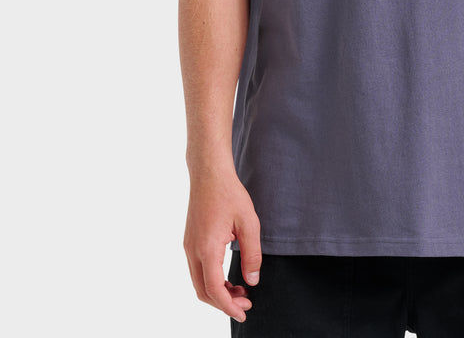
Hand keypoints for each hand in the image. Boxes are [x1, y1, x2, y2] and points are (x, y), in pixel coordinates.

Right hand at [183, 167, 261, 322]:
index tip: (244, 312)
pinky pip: (197, 270)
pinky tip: (229, 276)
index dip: (229, 306)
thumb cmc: (229, 193)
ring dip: (218, 292)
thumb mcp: (249, 223)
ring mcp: (188, 246)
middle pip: (204, 291)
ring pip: (199, 282)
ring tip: (241, 290)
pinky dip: (212, 280)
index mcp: (207, 248)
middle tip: (246, 303)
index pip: (214, 290)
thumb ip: (252, 254)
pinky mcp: (189, 241)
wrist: (209, 173)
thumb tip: (252, 281)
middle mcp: (193, 251)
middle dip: (224, 303)